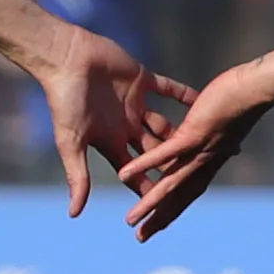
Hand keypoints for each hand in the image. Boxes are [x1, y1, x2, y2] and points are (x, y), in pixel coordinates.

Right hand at [30, 22, 191, 216]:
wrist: (65, 59)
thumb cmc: (65, 102)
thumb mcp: (71, 143)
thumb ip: (78, 176)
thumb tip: (74, 214)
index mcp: (110, 142)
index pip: (135, 173)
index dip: (149, 189)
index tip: (167, 207)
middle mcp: (124, 125)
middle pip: (154, 152)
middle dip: (171, 166)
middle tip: (198, 178)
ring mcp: (134, 103)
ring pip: (164, 124)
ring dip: (183, 132)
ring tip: (208, 144)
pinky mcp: (141, 79)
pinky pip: (168, 89)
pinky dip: (184, 94)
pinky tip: (203, 101)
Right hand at [116, 64, 271, 237]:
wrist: (257, 87)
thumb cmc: (243, 99)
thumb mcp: (229, 125)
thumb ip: (220, 140)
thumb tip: (234, 150)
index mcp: (206, 160)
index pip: (188, 190)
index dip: (174, 209)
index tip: (160, 223)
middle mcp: (201, 161)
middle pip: (177, 194)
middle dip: (158, 216)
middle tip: (141, 237)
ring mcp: (197, 149)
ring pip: (169, 181)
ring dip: (149, 202)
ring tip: (131, 221)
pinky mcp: (192, 133)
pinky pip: (164, 153)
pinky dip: (144, 164)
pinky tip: (125, 175)